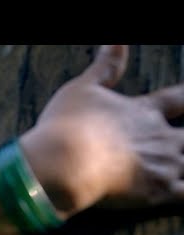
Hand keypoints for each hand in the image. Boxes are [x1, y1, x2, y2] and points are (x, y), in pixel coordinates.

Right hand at [19, 45, 183, 218]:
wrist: (65, 161)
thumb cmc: (68, 124)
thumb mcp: (82, 88)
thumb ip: (105, 66)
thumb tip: (116, 40)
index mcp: (143, 111)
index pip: (176, 99)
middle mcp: (159, 137)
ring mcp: (162, 166)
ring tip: (183, 163)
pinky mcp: (157, 193)